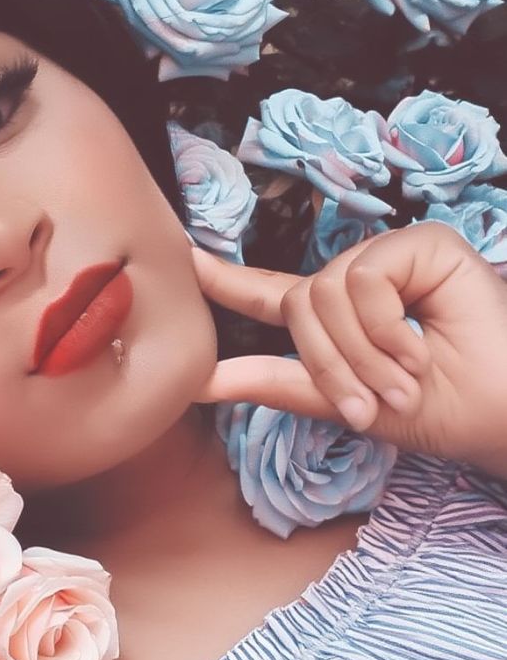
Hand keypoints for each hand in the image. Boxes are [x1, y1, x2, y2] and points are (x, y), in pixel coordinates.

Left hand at [191, 222, 506, 478]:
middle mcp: (359, 279)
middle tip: (375, 405)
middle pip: (297, 304)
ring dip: (360, 354)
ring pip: (324, 291)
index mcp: (338, 317)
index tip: (184, 260)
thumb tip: (200, 381)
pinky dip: (384, 325)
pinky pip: (363, 278)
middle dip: (330, 366)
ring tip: (404, 382)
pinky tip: (419, 346)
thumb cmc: (435, 411)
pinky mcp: (423, 243)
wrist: (499, 416)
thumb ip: (276, 383)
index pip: (271, 293)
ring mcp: (391, 257)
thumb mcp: (343, 403)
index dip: (227, 279)